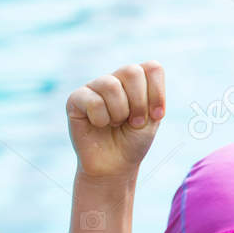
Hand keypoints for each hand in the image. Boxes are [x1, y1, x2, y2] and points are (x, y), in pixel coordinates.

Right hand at [66, 62, 165, 178]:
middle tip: (135, 122)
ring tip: (115, 124)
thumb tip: (152, 67)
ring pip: (111, 85)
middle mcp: (114, 79)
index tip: (156, 116)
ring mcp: (94, 87)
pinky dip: (102, 119)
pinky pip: (93, 101)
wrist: (114, 166)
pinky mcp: (76, 99)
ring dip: (119, 113)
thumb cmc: (132, 142)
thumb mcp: (151, 120)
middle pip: (132, 71)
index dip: (157, 93)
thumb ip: (153, 94)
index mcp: (135, 82)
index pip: (151, 68)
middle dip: (139, 103)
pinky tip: (98, 125)